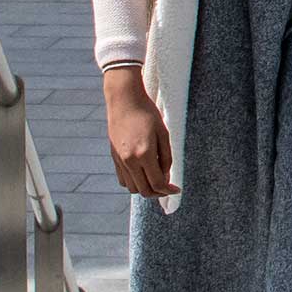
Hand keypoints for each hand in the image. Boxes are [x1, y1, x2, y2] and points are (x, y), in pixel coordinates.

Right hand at [101, 64, 172, 196]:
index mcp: (144, 154)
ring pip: (132, 188)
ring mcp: (120, 160)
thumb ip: (166, 158)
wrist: (124, 99)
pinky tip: (142, 173)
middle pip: (144, 191)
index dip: (169, 190)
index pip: (157, 183)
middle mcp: (130, 161)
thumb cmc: (147, 113)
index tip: (177, 190)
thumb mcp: (163, 133)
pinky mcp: (114, 157)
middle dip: (158, 193)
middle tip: (168, 187)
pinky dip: (133, 182)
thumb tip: (165, 177)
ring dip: (145, 189)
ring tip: (155, 179)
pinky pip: (123, 179)